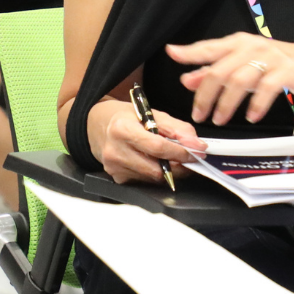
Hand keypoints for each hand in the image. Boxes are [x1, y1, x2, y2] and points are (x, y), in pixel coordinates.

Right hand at [86, 98, 205, 184]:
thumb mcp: (150, 113)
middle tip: (189, 158)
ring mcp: (114, 168)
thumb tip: (195, 143)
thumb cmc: (124, 117)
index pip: (158, 148)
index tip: (197, 151)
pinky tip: (152, 161)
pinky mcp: (117, 178)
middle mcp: (115, 151)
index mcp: (122, 129)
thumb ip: (175, 128)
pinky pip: (145, 180)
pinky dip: (154, 173)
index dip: (181, 152)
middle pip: (156, 169)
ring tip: (171, 157)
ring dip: (168, 170)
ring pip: (152, 178)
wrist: (95, 126)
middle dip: (178, 165)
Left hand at [166, 34, 293, 125]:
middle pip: (220, 71)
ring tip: (219, 120)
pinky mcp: (287, 71)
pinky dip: (256, 105)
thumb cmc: (275, 65)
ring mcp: (270, 58)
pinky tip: (250, 117)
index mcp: (238, 43)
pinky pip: (266, 89)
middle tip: (199, 115)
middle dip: (206, 95)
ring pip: (239, 81)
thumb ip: (215, 72)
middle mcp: (252, 47)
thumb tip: (187, 80)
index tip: (172, 53)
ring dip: (226, 104)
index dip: (190, 52)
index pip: (209, 47)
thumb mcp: (243, 66)